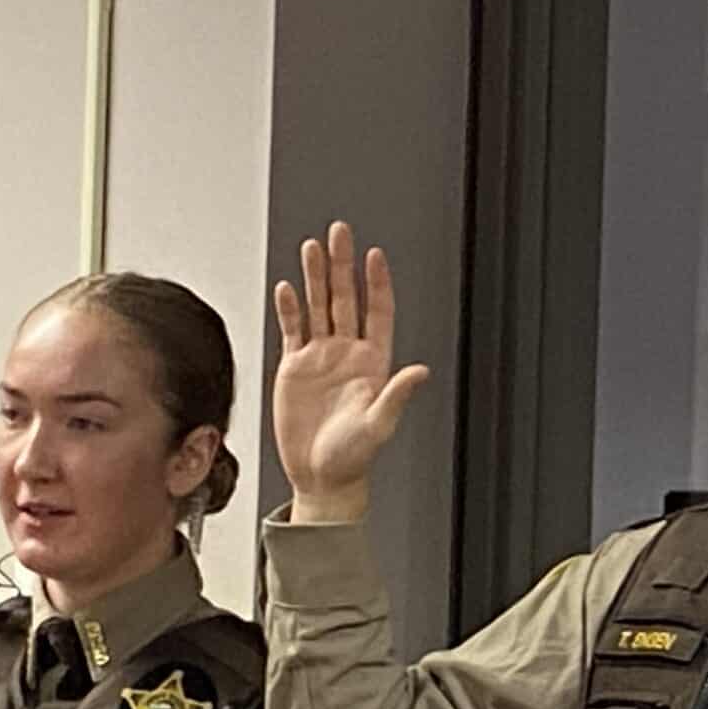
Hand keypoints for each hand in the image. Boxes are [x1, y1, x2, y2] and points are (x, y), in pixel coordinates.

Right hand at [271, 221, 431, 523]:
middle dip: (342, 266)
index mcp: (374, 363)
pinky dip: (290, 308)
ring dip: (316, 277)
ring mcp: (321, 357)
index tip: (375, 256)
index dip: (377, 284)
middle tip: (339, 233)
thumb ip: (397, 395)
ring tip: (312, 247)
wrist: (321, 476)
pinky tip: (288, 288)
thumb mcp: (379, 425)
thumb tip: (420, 372)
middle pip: (345, 299)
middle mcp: (348, 354)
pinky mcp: (295, 367)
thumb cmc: (353, 457)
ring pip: (318, 307)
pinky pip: (293, 330)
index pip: (378, 312)